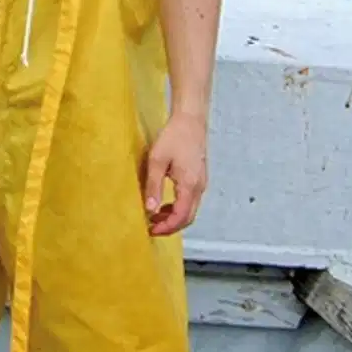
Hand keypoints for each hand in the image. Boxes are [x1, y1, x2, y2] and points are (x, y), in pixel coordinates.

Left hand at [140, 112, 207, 235]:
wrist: (190, 121)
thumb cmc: (173, 136)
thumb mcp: (156, 160)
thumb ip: (153, 186)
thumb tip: (149, 210)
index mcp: (189, 185)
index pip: (180, 217)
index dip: (166, 227)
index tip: (151, 230)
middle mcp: (199, 188)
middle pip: (188, 217)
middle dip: (170, 226)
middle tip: (151, 228)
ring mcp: (201, 183)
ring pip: (190, 210)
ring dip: (173, 217)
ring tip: (154, 216)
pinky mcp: (199, 179)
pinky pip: (190, 201)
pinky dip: (178, 207)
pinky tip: (164, 203)